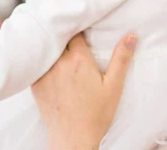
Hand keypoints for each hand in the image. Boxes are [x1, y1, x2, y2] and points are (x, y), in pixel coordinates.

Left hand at [31, 33, 136, 149]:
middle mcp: (59, 63)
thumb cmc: (96, 114)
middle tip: (73, 38)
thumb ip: (121, 58)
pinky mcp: (35, 83)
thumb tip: (131, 36)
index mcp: (79, 60)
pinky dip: (42, 61)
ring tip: (60, 48)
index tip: (83, 30)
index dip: (79, 28)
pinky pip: (37, 64)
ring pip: (47, 49)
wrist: (72, 138)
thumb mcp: (113, 86)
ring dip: (54, 47)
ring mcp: (44, 72)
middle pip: (60, 38)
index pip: (76, 32)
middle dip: (66, 36)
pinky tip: (48, 64)